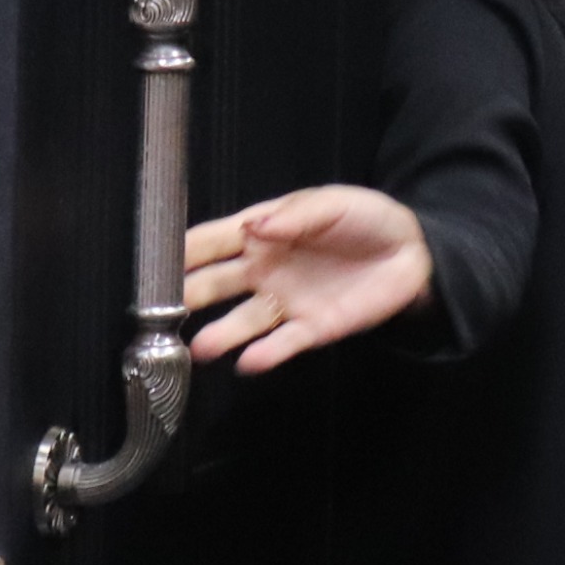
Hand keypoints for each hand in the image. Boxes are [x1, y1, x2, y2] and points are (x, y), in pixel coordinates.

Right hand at [181, 187, 430, 373]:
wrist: (412, 252)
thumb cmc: (366, 218)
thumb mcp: (332, 204)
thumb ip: (294, 216)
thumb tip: (253, 227)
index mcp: (262, 232)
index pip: (211, 242)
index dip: (182, 250)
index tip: (153, 262)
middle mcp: (263, 270)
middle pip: (214, 285)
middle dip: (185, 297)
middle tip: (158, 312)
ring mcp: (285, 302)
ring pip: (242, 322)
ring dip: (220, 335)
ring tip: (199, 347)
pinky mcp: (312, 328)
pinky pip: (284, 343)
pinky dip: (265, 354)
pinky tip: (249, 361)